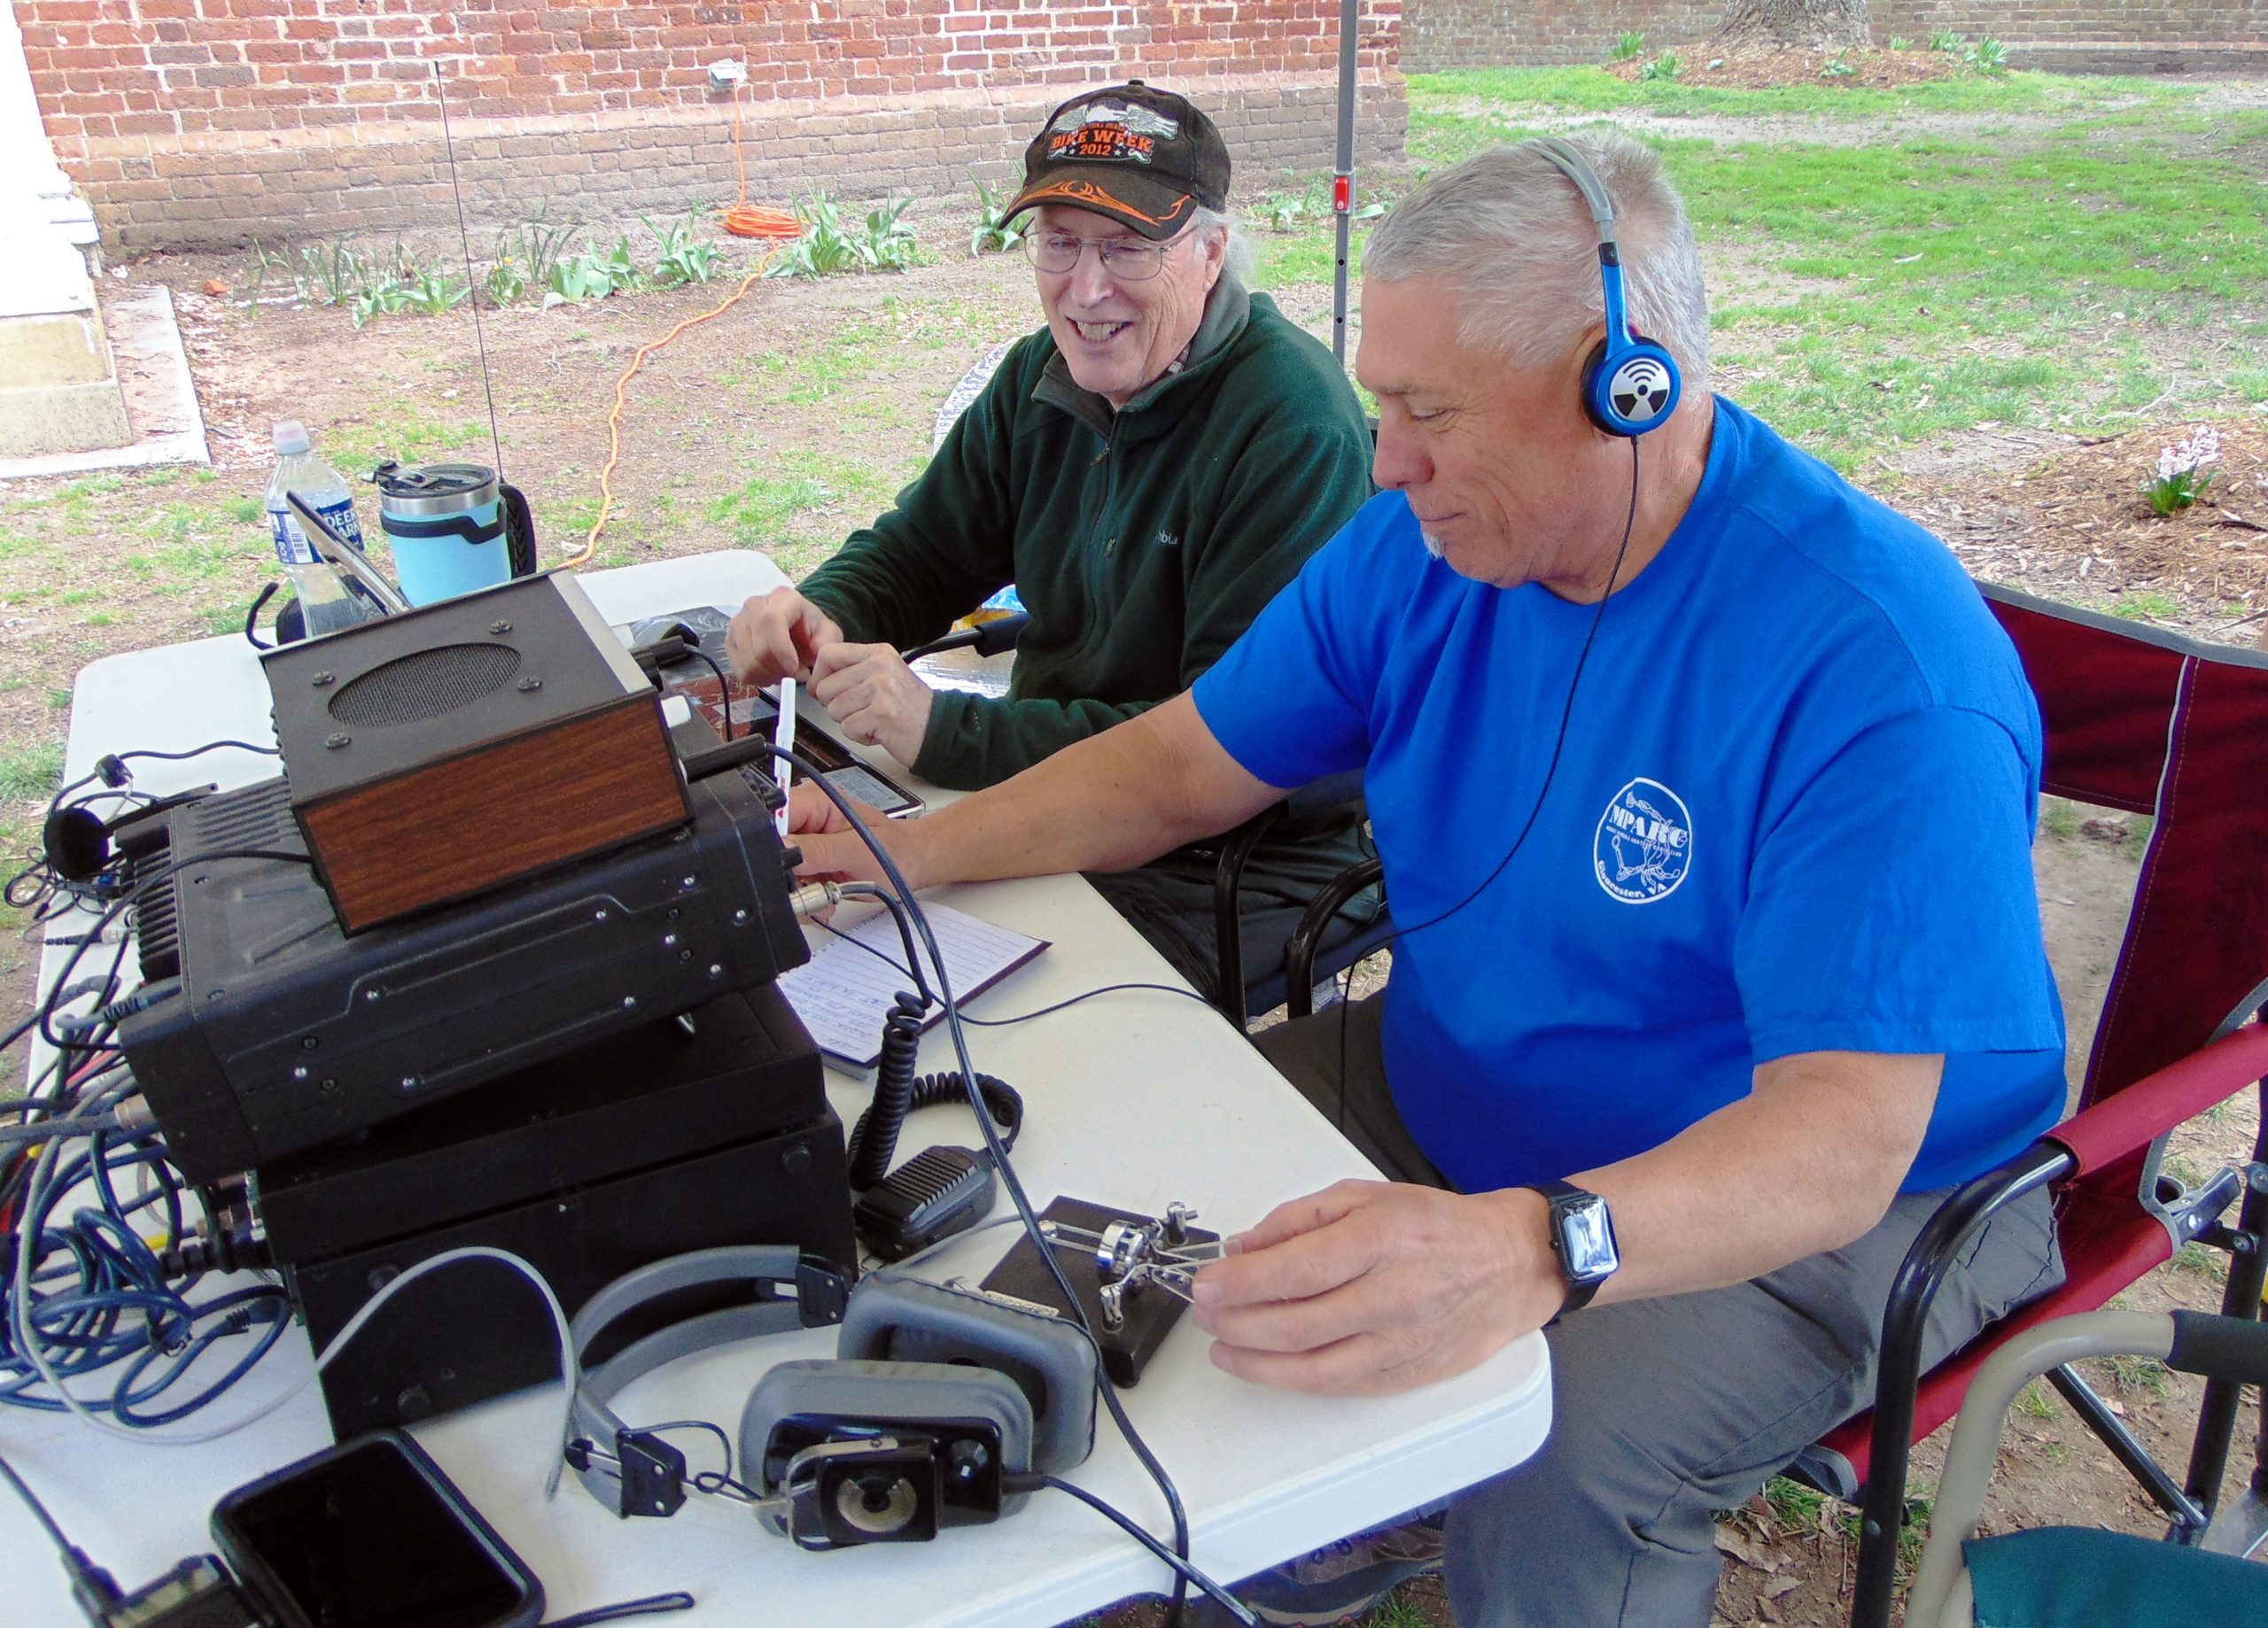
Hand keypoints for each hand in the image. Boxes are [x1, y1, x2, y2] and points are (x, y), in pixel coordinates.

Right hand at [726, 588, 841, 684]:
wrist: (796, 625)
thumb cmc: (811, 628)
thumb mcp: (828, 632)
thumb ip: (826, 642)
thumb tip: (815, 652)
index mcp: (782, 598)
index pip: (771, 620)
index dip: (780, 648)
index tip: (794, 668)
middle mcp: (754, 606)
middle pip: (757, 647)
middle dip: (778, 669)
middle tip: (796, 675)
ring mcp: (737, 623)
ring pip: (747, 662)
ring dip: (769, 676)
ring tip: (785, 673)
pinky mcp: (729, 640)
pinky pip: (739, 670)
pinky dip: (757, 679)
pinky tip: (771, 673)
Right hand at [785, 780, 908, 888]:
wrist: (912, 864)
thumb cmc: (896, 851)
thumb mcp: (859, 851)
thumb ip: (821, 849)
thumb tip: (783, 848)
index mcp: (816, 801)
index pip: (774, 816)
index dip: (773, 844)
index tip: (789, 868)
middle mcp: (806, 819)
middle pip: (771, 847)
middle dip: (788, 876)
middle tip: (811, 891)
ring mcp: (806, 842)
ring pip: (779, 871)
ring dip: (799, 892)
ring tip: (826, 898)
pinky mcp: (809, 862)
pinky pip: (793, 883)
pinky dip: (806, 897)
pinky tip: (826, 900)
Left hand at [809, 642, 934, 765]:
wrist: (940, 729)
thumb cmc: (910, 707)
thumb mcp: (884, 675)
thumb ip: (853, 672)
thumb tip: (815, 683)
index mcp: (878, 653)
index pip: (828, 654)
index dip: (819, 676)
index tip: (826, 691)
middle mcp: (880, 666)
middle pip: (825, 687)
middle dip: (836, 706)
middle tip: (861, 711)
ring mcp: (882, 689)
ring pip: (834, 710)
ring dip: (850, 722)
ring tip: (874, 720)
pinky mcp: (882, 714)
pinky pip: (848, 728)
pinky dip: (861, 736)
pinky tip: (879, 731)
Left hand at [1189, 1180, 1562, 1394]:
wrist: (1511, 1265)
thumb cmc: (1439, 1227)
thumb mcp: (1367, 1196)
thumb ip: (1301, 1219)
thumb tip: (1245, 1247)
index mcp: (1381, 1240)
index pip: (1295, 1270)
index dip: (1241, 1283)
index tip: (1206, 1284)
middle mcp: (1392, 1296)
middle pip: (1295, 1324)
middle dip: (1236, 1322)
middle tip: (1206, 1314)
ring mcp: (1401, 1343)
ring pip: (1312, 1367)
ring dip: (1255, 1362)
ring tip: (1224, 1348)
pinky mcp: (1407, 1375)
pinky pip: (1339, 1386)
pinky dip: (1294, 1380)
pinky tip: (1267, 1367)